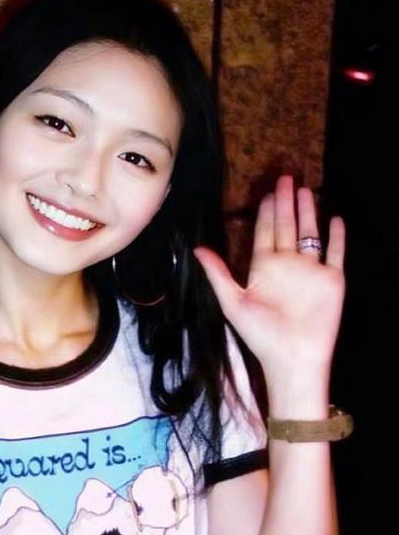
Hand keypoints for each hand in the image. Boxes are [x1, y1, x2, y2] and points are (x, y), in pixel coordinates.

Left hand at [193, 175, 345, 373]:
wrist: (293, 356)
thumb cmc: (261, 334)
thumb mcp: (233, 301)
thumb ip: (218, 274)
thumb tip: (197, 249)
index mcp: (264, 268)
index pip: (265, 232)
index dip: (266, 211)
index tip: (268, 191)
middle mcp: (288, 266)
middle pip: (287, 227)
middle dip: (286, 203)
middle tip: (287, 178)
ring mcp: (311, 271)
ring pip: (311, 234)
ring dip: (309, 212)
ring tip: (307, 190)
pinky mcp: (332, 280)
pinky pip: (336, 253)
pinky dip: (337, 236)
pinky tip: (336, 219)